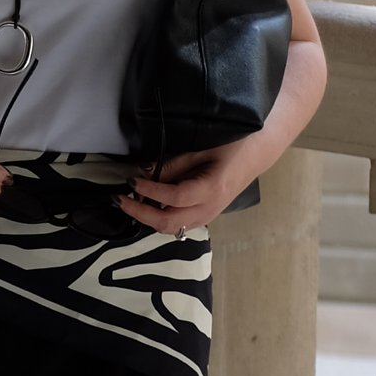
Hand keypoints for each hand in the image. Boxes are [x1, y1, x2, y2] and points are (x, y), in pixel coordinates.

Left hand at [115, 138, 263, 232]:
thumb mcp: (201, 148)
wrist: (256, 155)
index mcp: (212, 189)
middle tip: (120, 199)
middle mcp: (210, 209)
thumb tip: (144, 172)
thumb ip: (173, 164)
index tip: (131, 180)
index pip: (174, 198)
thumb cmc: (231, 145)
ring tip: (129, 201)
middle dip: (140, 213)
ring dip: (147, 218)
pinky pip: (178, 225)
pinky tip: (146, 205)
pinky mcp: (205, 217)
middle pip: (168, 223)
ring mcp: (208, 216)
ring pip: (171, 229)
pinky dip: (158, 219)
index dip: (150, 192)